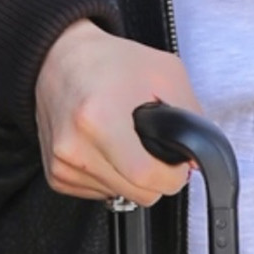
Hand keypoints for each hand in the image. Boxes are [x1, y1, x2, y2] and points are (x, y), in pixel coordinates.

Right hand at [35, 21, 202, 202]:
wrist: (59, 58)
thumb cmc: (108, 61)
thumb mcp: (164, 72)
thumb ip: (190, 115)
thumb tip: (197, 157)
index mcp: (99, 120)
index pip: (146, 177)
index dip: (173, 176)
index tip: (179, 166)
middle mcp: (74, 146)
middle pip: (136, 193)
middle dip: (156, 177)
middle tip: (153, 148)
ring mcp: (61, 163)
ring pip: (120, 196)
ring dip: (132, 177)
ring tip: (127, 141)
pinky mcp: (56, 173)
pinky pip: (99, 192)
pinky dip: (112, 177)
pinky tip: (109, 149)